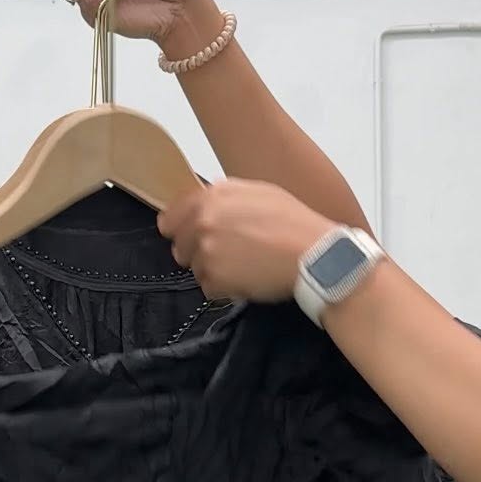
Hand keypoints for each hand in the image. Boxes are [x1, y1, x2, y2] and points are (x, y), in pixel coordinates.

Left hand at [159, 180, 327, 302]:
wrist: (312, 254)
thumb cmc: (292, 221)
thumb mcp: (258, 192)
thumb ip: (226, 195)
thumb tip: (209, 197)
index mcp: (210, 197)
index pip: (169, 220)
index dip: (181, 230)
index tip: (193, 238)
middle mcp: (202, 222)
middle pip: (180, 248)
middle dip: (199, 253)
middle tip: (229, 255)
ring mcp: (206, 252)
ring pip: (196, 270)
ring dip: (214, 272)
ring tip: (244, 266)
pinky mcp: (214, 280)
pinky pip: (209, 289)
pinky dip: (224, 289)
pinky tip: (247, 279)